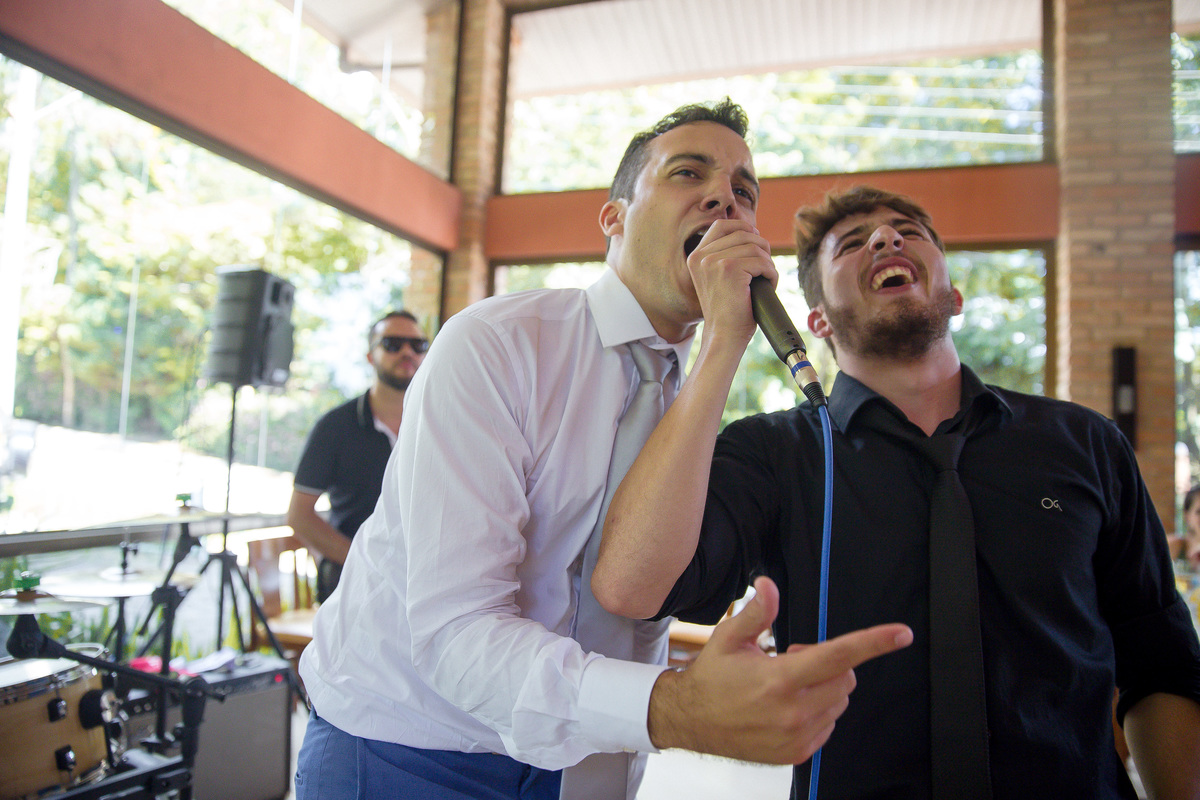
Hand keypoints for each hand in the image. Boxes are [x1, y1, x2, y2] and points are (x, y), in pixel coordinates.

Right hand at [647, 576, 912, 763]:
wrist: (691, 722)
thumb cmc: (712, 677)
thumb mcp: (728, 638)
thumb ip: (755, 612)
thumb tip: (768, 585)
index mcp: (779, 679)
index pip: (837, 656)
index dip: (873, 642)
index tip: (901, 634)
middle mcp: (793, 711)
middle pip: (845, 678)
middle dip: (830, 663)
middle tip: (793, 659)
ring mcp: (797, 736)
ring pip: (839, 701)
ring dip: (825, 688)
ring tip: (786, 686)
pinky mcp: (798, 753)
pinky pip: (829, 724)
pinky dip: (818, 711)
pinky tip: (787, 707)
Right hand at [687, 220, 775, 345]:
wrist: (724, 335)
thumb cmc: (727, 310)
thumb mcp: (718, 277)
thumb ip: (726, 254)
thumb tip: (753, 232)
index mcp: (695, 257)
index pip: (722, 225)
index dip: (743, 227)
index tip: (756, 240)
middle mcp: (701, 256)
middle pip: (743, 233)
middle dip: (761, 247)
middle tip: (765, 268)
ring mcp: (714, 261)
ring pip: (755, 247)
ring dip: (768, 263)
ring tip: (766, 280)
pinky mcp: (729, 269)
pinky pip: (762, 262)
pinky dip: (772, 274)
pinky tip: (769, 286)